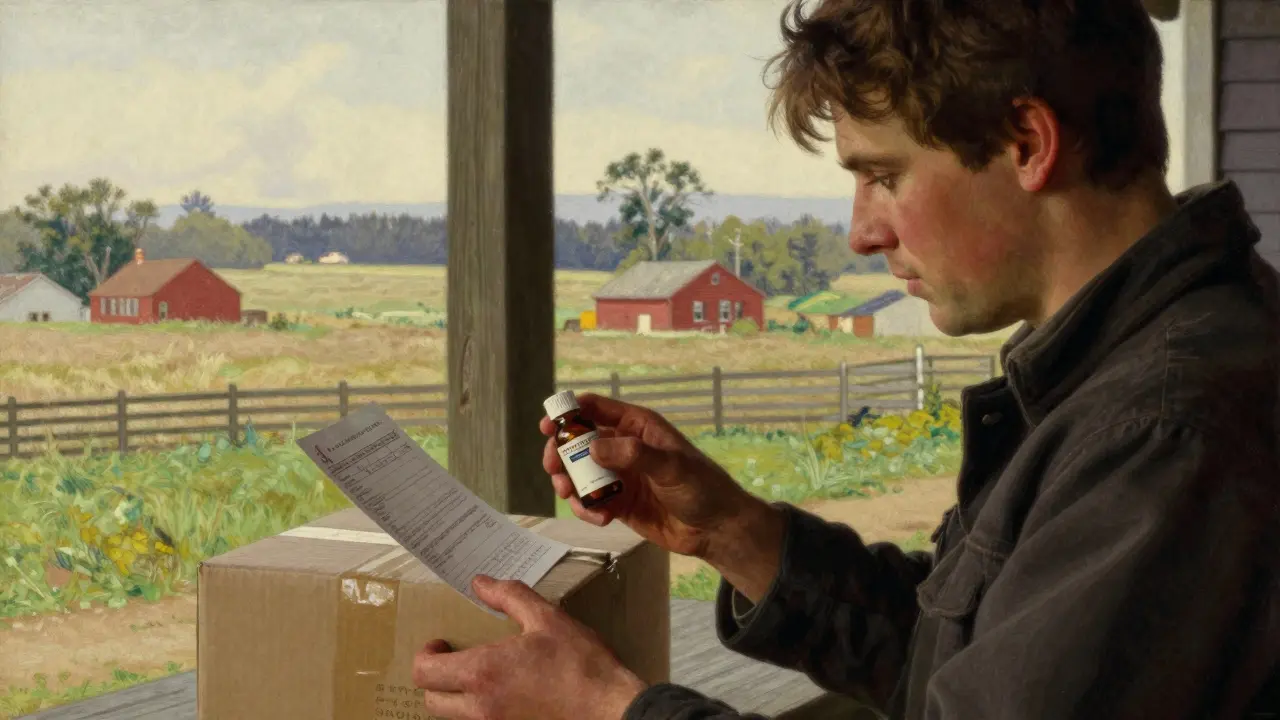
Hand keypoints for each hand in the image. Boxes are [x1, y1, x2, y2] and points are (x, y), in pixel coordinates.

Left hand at [413, 575, 646, 719]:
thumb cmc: (580, 664)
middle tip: (453, 658)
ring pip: (453, 717)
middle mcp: (481, 707)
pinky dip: (479, 710)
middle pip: (432, 700)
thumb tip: (480, 583)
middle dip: (435, 678)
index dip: (426, 654)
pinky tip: (504, 692)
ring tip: (479, 674)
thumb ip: (509, 596)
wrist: (609, 709)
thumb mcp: (547, 618)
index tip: (442, 642)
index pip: (425, 672)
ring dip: (455, 696)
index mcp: (483, 672)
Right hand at [541, 393, 785, 599]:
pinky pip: (590, 501)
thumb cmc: (702, 487)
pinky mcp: (618, 502)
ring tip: (573, 498)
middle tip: (553, 469)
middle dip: (561, 453)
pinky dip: (587, 509)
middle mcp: (624, 447)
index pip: (596, 408)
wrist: (716, 528)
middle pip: (578, 441)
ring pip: (579, 473)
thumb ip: (633, 455)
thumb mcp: (672, 466)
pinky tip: (602, 519)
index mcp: (638, 426)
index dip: (569, 412)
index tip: (548, 425)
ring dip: (570, 484)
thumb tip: (593, 449)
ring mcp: (619, 475)